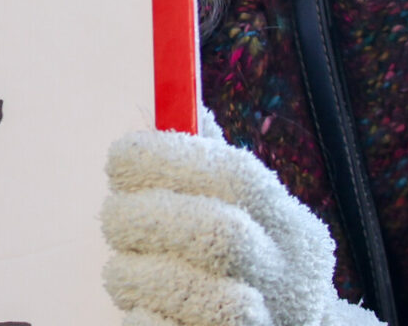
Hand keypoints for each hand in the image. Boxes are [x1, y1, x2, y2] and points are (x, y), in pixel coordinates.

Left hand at [100, 110, 380, 325]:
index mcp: (292, 229)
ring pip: (191, 290)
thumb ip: (208, 162)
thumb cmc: (245, 269)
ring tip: (124, 271)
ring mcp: (267, 323)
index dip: (170, 160)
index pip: (237, 177)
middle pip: (218, 235)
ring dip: (134, 273)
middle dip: (145, 218)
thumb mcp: (246, 216)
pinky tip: (138, 306)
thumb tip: (166, 104)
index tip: (121, 158)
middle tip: (115, 218)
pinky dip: (141, 315)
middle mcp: (290, 279)